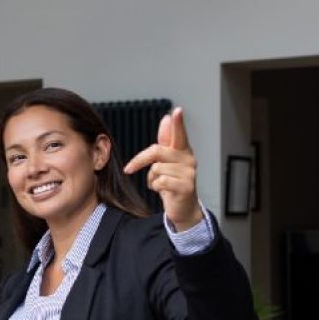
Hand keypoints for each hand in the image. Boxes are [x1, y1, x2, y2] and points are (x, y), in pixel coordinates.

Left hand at [123, 107, 202, 229]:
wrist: (183, 208)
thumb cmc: (173, 183)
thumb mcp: (168, 161)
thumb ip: (166, 141)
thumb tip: (166, 119)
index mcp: (183, 150)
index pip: (180, 133)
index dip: (178, 123)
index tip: (177, 111)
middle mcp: (188, 159)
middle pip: (157, 151)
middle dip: (140, 161)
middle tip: (130, 169)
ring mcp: (189, 173)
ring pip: (156, 169)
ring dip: (151, 179)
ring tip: (159, 184)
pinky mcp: (186, 187)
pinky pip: (161, 182)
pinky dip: (155, 187)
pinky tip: (163, 191)